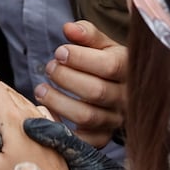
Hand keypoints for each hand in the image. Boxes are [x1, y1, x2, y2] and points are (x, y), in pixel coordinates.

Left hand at [33, 20, 125, 143]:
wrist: (127, 91)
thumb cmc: (109, 62)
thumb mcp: (103, 44)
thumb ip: (87, 33)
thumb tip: (69, 28)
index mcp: (129, 69)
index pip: (108, 66)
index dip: (80, 59)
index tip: (59, 52)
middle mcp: (126, 97)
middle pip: (96, 92)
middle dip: (66, 78)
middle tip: (49, 68)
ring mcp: (117, 120)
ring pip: (87, 117)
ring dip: (58, 103)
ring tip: (40, 90)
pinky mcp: (105, 137)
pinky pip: (85, 141)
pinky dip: (64, 130)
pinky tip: (49, 114)